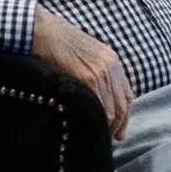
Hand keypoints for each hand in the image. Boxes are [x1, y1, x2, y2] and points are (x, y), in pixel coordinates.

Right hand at [32, 7, 133, 139]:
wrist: (44, 31)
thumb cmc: (58, 44)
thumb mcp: (85, 55)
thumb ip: (96, 73)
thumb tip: (98, 99)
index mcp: (112, 60)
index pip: (127, 95)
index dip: (125, 116)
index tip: (119, 132)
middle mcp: (110, 66)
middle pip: (122, 106)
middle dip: (117, 126)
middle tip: (109, 140)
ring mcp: (100, 72)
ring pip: (111, 110)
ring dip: (105, 127)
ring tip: (96, 137)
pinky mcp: (87, 77)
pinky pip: (97, 106)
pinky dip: (95, 120)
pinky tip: (88, 127)